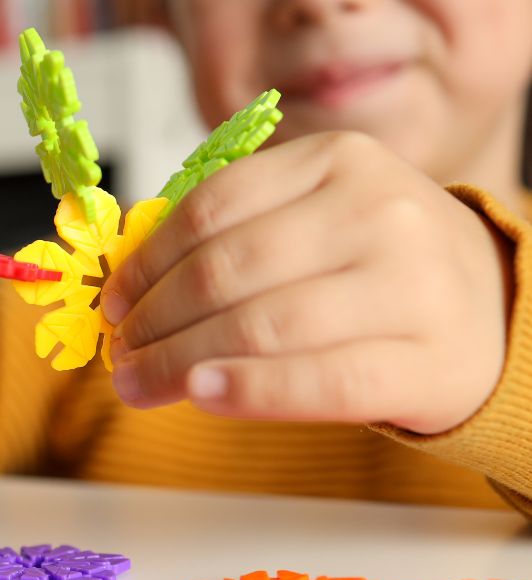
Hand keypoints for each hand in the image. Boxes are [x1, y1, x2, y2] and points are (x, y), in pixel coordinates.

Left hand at [99, 132, 512, 433]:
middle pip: (227, 271)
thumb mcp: (314, 217)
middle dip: (154, 320)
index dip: (148, 261)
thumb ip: (232, 235)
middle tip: (120, 353)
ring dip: (179, 361)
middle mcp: (379, 211)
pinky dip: (250, 390)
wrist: (490, 311)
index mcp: (337, 160)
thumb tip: (125, 284)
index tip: (113, 300)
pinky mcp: (426, 361)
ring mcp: (410, 286)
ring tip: (138, 384)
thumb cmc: (376, 267)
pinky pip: (321, 382)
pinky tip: (202, 395)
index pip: (212, 208)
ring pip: (263, 325)